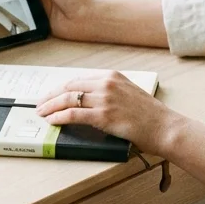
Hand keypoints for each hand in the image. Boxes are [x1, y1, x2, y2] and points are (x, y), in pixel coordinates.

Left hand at [36, 71, 182, 154]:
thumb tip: (88, 101)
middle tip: (40, 104)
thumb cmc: (150, 115)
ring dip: (51, 107)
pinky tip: (52, 121)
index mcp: (112, 76)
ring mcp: (104, 99)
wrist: (164, 127)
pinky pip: (74, 114)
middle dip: (51, 96)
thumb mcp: (129, 93)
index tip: (52, 95)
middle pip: (69, 87)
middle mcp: (106, 84)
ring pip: (68, 99)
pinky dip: (59, 117)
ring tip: (42, 113)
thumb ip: (110, 93)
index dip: (61, 88)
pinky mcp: (104, 116)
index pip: (78, 80)